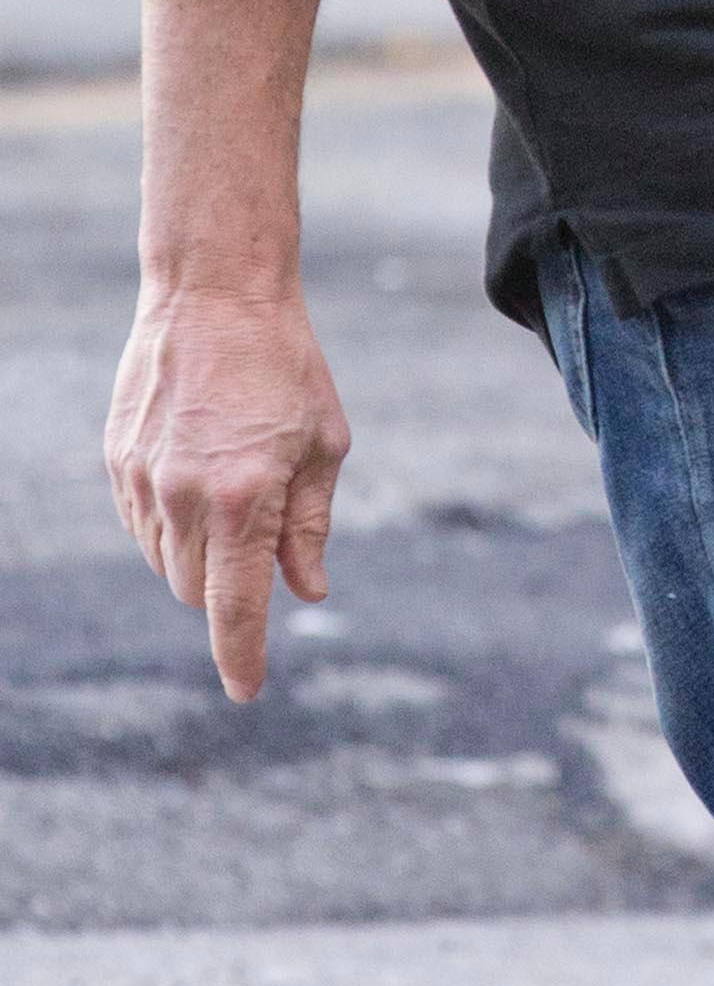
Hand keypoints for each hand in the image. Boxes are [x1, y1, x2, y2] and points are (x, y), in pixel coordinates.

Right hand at [105, 284, 350, 705]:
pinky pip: (141, 526)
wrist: (214, 294)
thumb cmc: (286, 366)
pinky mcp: (118, 461)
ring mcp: (142, 480)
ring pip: (165, 563)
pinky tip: (198, 484)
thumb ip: (308, 527)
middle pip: (197, 592)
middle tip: (260, 547)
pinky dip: (170, 529)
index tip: (246, 692)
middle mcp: (184, 498)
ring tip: (233, 498)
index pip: (234, 608)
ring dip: (198, 561)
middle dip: (228, 595)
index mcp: (243, 500)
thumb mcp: (323, 445)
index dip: (241, 657)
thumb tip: (305, 592)